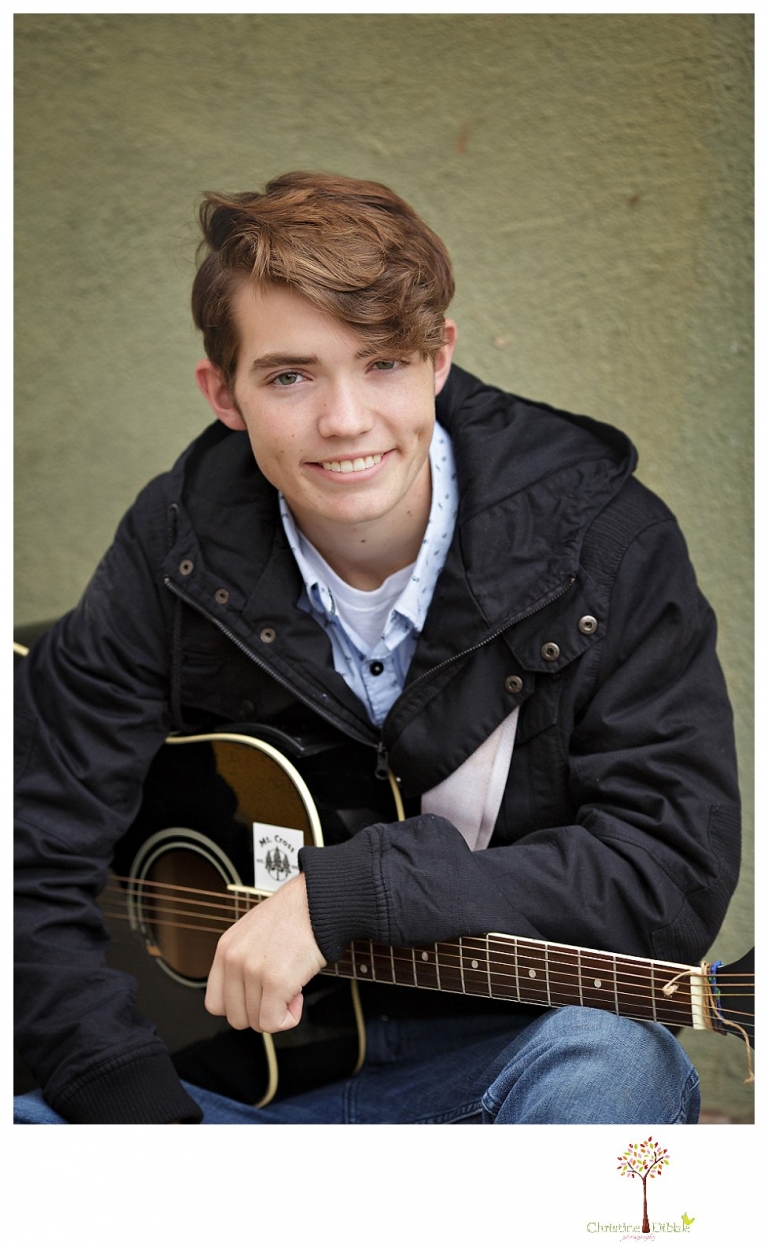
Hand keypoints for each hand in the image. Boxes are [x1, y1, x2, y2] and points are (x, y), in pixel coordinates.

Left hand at [204, 873, 325, 1032]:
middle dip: (261, 1012)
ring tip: (291, 986)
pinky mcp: (276, 981)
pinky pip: (274, 1022)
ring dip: (279, 1012)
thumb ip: (242, 962)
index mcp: (226, 948)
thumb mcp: (252, 933)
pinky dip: (289, 1017)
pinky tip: (297, 994)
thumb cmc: (293, 915)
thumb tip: (246, 995)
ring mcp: (253, 971)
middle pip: (236, 1018)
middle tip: (278, 993)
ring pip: (257, 1022)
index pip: (215, 1003)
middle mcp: (234, 960)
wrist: (317, 902)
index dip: (239, 1007)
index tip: (256, 1000)